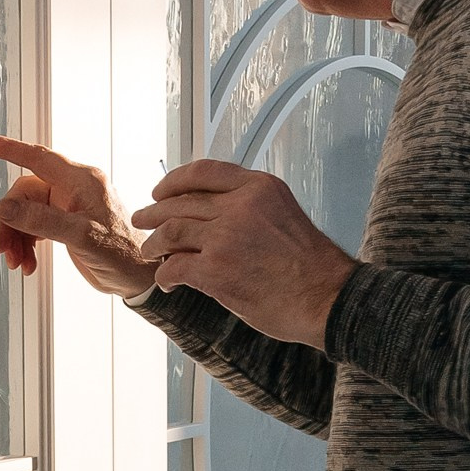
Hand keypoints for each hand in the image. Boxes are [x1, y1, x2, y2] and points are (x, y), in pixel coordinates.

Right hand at [0, 131, 153, 298]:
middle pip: (24, 195)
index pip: (37, 157)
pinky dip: (26, 244)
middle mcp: (72, 189)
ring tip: (17, 261)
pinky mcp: (65, 224)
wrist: (138, 278)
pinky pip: (34, 227)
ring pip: (25, 213)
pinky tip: (28, 262)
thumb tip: (7, 208)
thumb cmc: (123, 254)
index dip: (8, 148)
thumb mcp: (81, 237)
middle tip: (3, 247)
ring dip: (16, 237)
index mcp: (80, 180)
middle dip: (9, 222)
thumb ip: (42, 221)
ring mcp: (67, 206)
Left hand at [131, 160, 357, 346]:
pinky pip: (174, 266)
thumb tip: (215, 214)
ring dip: (154, 243)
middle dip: (155, 212)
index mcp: (259, 187)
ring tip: (148, 251)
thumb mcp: (283, 215)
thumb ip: (251, 207)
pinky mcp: (215, 270)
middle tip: (142, 220)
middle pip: (181, 202)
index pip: (204, 172)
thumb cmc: (311, 266)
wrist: (327, 298)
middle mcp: (240, 205)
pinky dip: (165, 275)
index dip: (174, 180)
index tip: (160, 191)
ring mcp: (225, 237)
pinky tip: (167, 282)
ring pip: (171, 231)